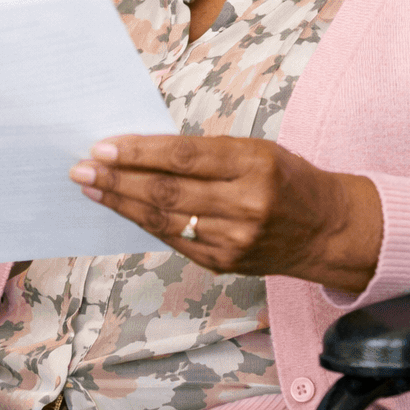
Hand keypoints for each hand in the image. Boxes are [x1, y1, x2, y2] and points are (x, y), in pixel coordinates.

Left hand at [69, 135, 382, 292]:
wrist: (327, 229)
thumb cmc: (286, 178)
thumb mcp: (256, 150)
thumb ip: (206, 153)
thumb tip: (142, 150)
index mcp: (255, 164)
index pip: (185, 156)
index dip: (139, 152)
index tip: (103, 146)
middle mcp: (245, 204)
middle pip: (168, 191)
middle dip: (118, 179)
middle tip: (83, 168)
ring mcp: (234, 239)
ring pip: (164, 219)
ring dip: (122, 203)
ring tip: (92, 188)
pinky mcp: (224, 263)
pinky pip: (174, 240)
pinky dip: (144, 223)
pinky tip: (122, 210)